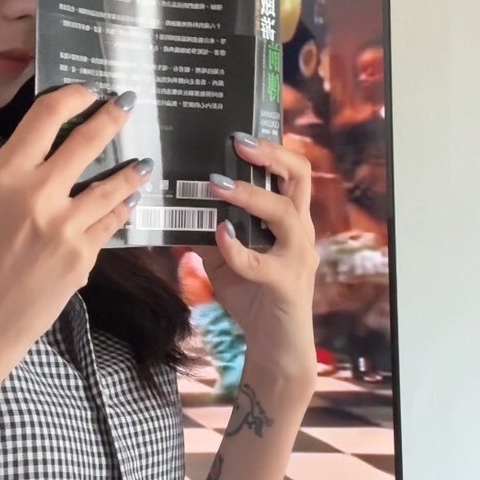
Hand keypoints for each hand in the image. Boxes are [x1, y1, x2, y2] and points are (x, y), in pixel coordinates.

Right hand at [0, 85, 149, 387]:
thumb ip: (19, 177)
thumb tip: (57, 151)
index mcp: (2, 175)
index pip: (46, 115)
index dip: (74, 95)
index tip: (90, 91)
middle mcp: (34, 193)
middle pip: (87, 140)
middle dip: (114, 116)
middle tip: (129, 104)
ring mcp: (62, 226)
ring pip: (112, 184)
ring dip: (133, 169)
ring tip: (145, 162)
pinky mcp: (82, 256)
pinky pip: (110, 222)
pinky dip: (121, 210)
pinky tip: (129, 203)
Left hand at [199, 134, 318, 386]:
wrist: (274, 347)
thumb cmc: (252, 297)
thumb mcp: (224, 257)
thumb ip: (209, 230)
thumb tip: (178, 204)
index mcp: (290, 219)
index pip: (292, 171)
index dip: (272, 148)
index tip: (240, 132)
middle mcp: (300, 232)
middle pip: (301, 178)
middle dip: (270, 155)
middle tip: (237, 142)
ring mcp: (297, 257)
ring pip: (286, 213)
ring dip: (250, 196)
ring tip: (217, 185)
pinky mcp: (286, 284)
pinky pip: (261, 262)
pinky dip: (237, 247)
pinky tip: (219, 236)